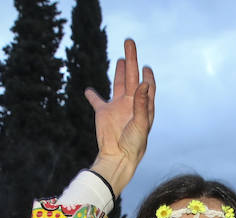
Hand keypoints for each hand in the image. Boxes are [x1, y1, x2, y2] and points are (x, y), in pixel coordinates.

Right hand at [87, 38, 155, 196]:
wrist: (118, 157)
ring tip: (120, 58)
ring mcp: (117, 108)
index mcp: (143, 107)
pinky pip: (97, 101)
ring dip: (119, 71)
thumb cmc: (134, 144)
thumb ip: (141, 103)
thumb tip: (143, 83)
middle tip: (129, 41)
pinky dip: (92, 95)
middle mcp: (131, 104)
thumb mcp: (141, 123)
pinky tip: (88, 90)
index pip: (147, 86)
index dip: (147, 75)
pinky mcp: (103, 113)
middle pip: (131, 77)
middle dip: (131, 59)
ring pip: (117, 84)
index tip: (146, 66)